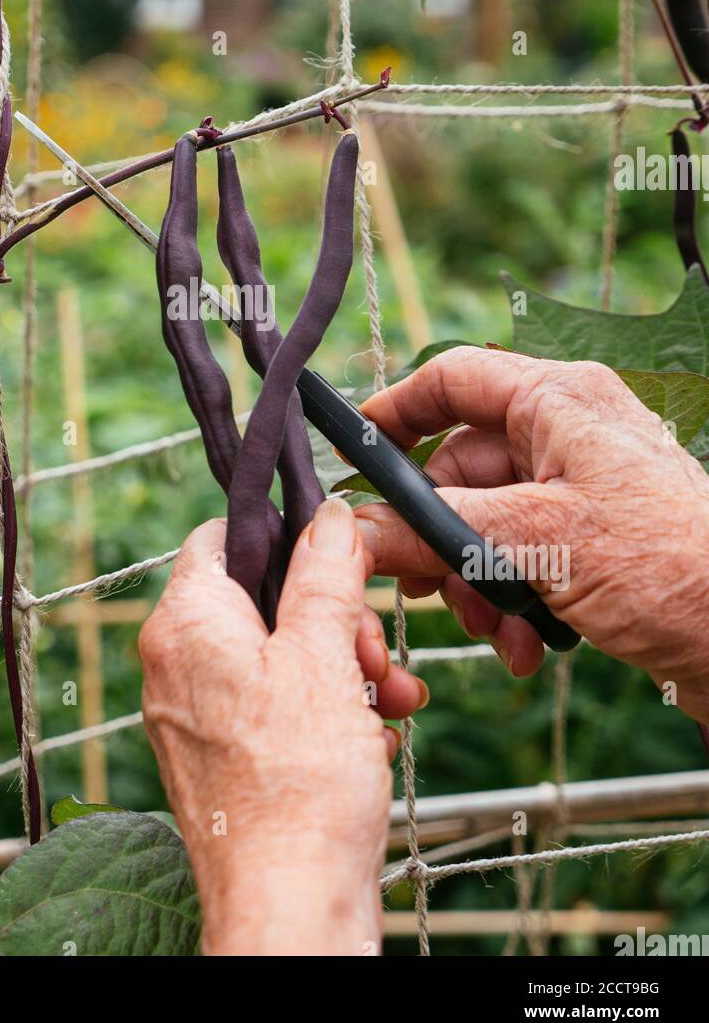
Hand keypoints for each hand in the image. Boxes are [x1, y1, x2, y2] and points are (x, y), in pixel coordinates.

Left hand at [139, 498, 427, 955]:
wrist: (289, 906)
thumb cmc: (297, 786)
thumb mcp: (324, 657)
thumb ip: (324, 577)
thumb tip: (326, 517)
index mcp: (185, 624)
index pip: (223, 538)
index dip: (285, 538)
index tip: (338, 560)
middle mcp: (176, 666)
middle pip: (262, 601)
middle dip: (335, 622)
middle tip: (374, 654)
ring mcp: (196, 716)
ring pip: (279, 658)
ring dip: (346, 672)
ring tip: (393, 702)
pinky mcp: (224, 760)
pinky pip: (277, 709)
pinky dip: (328, 714)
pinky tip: (372, 739)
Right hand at [354, 346, 708, 721]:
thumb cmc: (670, 568)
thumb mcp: (533, 542)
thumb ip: (435, 530)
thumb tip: (358, 531)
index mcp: (559, 401)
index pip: (454, 379)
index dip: (396, 411)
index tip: (352, 453)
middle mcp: (569, 436)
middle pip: (463, 469)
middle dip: (441, 537)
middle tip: (422, 587)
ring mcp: (584, 491)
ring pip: (488, 523)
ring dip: (477, 583)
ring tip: (497, 630)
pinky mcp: (596, 543)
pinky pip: (523, 559)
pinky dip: (513, 601)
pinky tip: (528, 643)